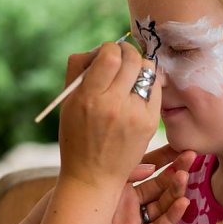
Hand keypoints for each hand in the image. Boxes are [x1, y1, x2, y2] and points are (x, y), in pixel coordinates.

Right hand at [57, 42, 160, 198]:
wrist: (93, 176)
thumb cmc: (76, 136)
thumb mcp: (67, 103)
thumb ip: (77, 70)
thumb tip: (98, 48)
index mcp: (89, 97)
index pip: (109, 55)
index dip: (110, 47)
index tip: (107, 52)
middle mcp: (113, 105)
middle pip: (131, 59)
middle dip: (127, 52)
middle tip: (122, 57)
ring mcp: (134, 115)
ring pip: (147, 71)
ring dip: (139, 67)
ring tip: (130, 75)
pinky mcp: (148, 123)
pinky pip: (156, 89)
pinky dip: (148, 84)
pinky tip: (138, 91)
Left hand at [101, 150, 195, 223]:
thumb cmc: (68, 199)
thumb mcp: (97, 175)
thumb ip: (125, 171)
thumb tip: (152, 167)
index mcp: (120, 182)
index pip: (150, 168)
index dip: (167, 159)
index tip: (182, 147)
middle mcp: (129, 200)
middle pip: (160, 185)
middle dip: (177, 172)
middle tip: (192, 158)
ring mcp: (131, 220)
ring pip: (162, 205)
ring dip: (176, 192)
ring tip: (185, 177)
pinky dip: (171, 216)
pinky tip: (183, 203)